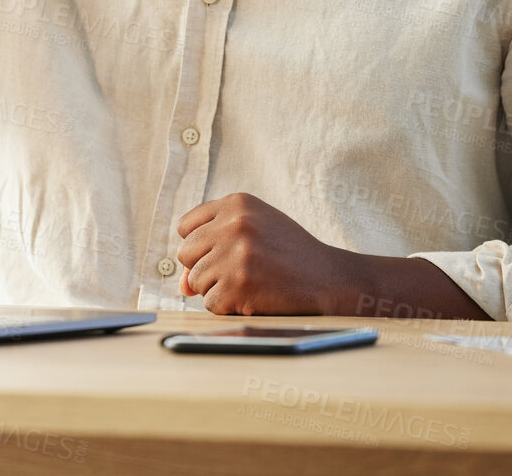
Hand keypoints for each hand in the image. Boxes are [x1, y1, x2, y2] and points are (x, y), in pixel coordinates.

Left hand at [175, 193, 347, 314]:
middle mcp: (234, 223)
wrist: (330, 279)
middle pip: (186, 253)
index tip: (223, 252)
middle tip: (240, 270)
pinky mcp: (239, 284)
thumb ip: (212, 248)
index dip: (201, 246)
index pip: (186, 227)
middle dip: (206, 268)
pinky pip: (210, 303)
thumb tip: (182, 285)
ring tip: (250, 282)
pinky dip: (228, 307)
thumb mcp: (254, 234)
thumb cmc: (289, 255)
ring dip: (218, 289)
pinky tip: (254, 297)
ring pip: (196, 281)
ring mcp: (236, 253)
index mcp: (237, 203)